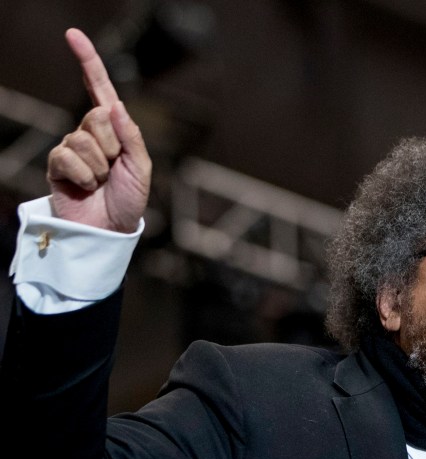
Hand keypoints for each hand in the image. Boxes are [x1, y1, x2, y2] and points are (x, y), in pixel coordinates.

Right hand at [46, 28, 151, 232]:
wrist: (110, 229)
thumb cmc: (129, 200)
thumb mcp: (141, 168)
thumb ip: (132, 137)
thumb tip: (116, 107)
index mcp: (115, 129)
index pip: (100, 89)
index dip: (88, 62)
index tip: (72, 35)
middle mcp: (91, 133)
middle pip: (97, 117)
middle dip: (111, 145)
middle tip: (114, 169)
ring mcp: (72, 148)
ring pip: (83, 140)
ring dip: (99, 167)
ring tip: (101, 182)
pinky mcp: (57, 164)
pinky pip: (67, 156)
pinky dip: (83, 176)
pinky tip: (86, 187)